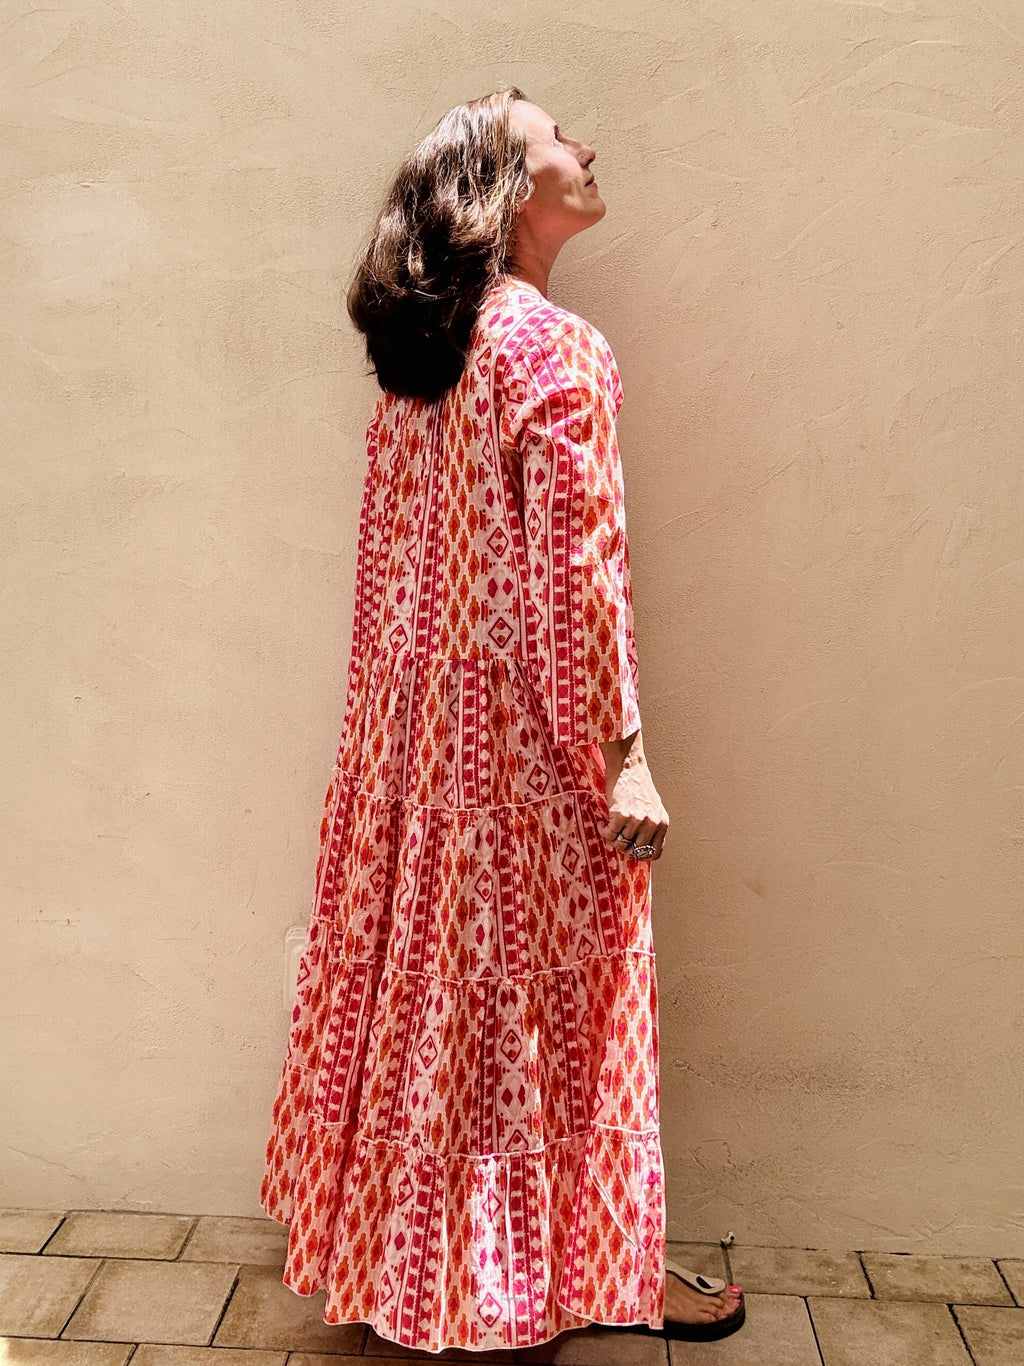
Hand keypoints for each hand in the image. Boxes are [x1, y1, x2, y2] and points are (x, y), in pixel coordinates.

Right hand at [597, 730, 668, 860]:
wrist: (628, 766)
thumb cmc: (638, 785)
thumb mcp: (653, 808)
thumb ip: (651, 827)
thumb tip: (641, 848)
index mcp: (662, 823)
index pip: (655, 853)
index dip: (640, 855)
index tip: (631, 849)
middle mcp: (652, 824)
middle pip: (635, 852)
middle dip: (623, 848)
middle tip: (617, 837)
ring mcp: (637, 820)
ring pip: (620, 844)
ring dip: (611, 837)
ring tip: (609, 826)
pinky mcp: (622, 815)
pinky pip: (609, 834)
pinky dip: (604, 830)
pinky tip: (604, 821)